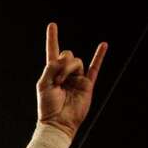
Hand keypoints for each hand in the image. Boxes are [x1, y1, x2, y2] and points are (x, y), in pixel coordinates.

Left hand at [36, 22, 106, 137]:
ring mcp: (77, 78)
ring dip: (68, 69)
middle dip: (62, 63)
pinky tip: (103, 45)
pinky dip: (99, 56)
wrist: (59, 122)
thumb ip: (51, 68)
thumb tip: (62, 58)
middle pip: (67, 55)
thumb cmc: (48, 106)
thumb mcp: (43, 85)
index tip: (52, 25)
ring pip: (76, 61)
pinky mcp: (87, 84)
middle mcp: (65, 73)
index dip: (52, 38)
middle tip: (57, 78)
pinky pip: (94, 67)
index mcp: (52, 72)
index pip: (52, 51)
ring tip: (62, 83)